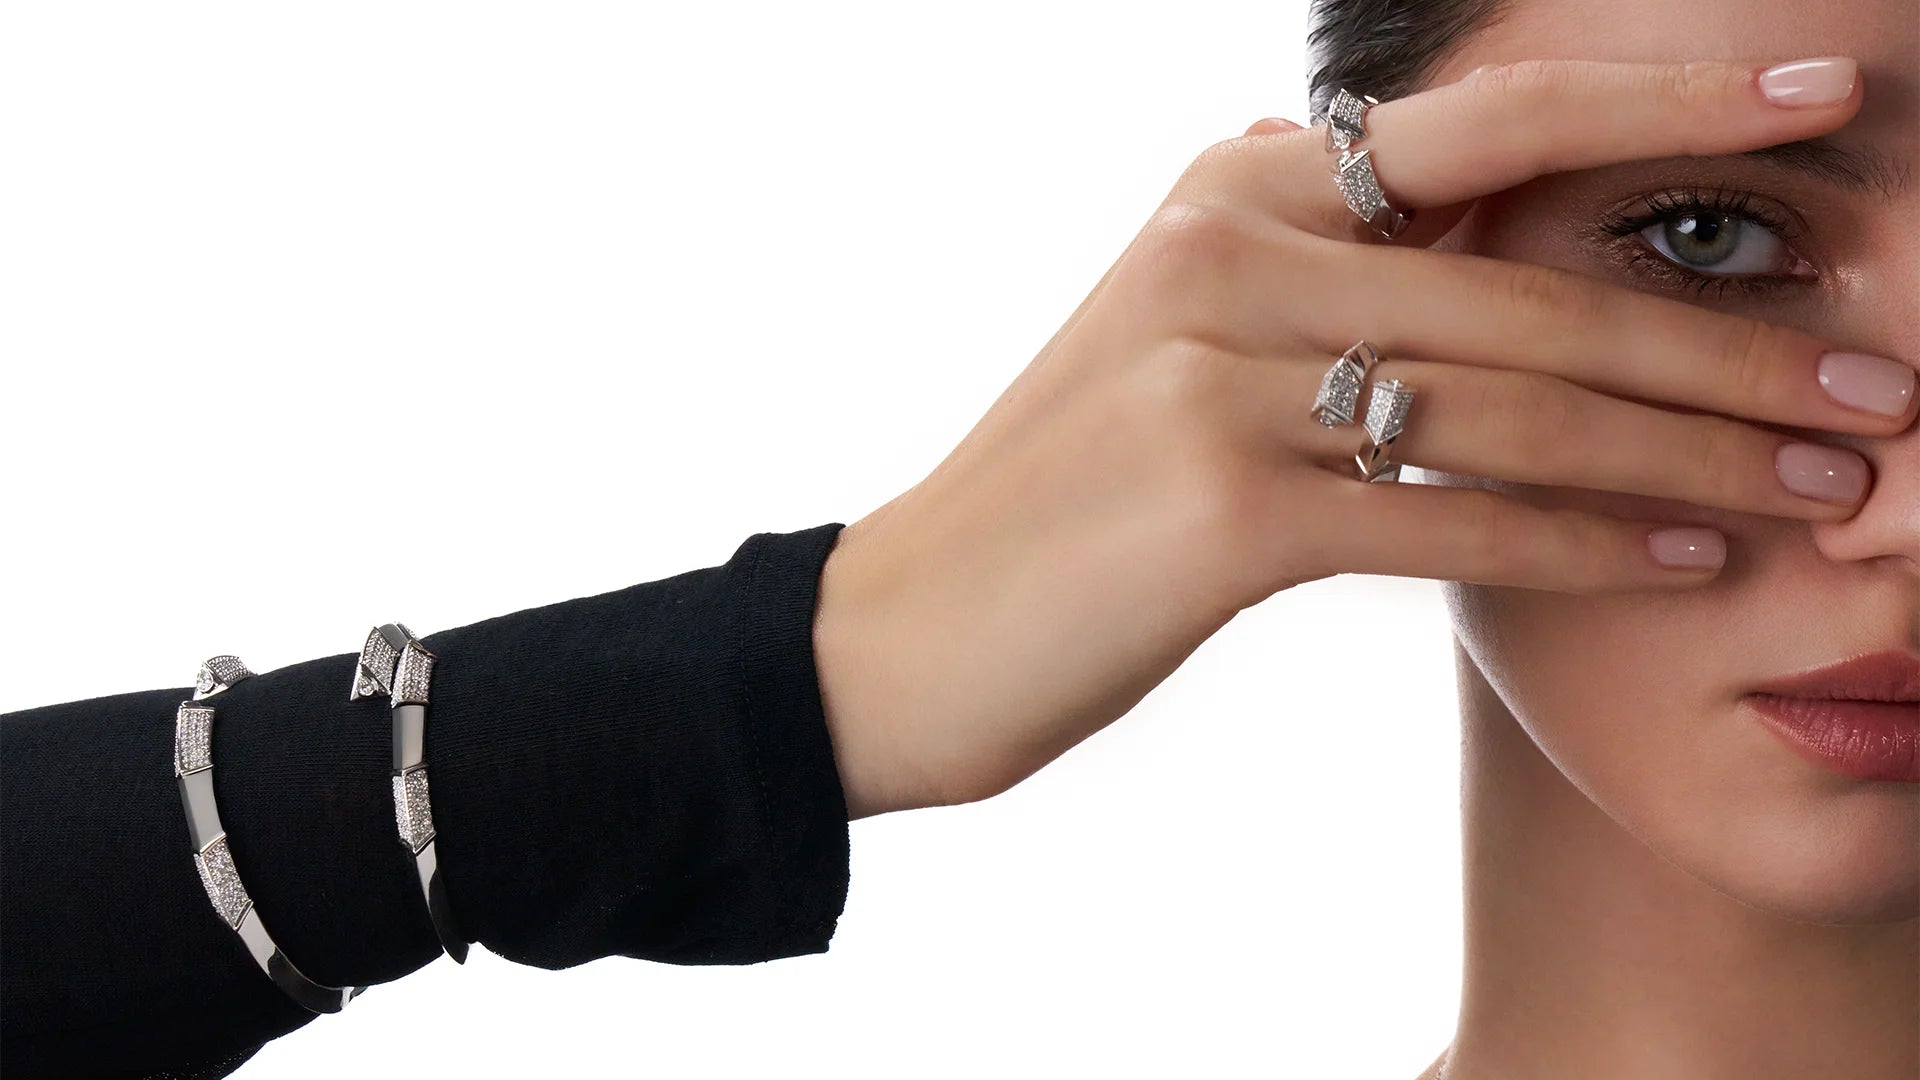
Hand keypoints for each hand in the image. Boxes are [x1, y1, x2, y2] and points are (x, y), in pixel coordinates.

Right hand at [811, 58, 1914, 818]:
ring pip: (1510, 404)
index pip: (1484, 123)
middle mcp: (1224, 248)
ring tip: (1822, 486)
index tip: (1814, 97)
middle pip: (1528, 284)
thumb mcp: (1187, 342)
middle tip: (1872, 387)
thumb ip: (1327, 280)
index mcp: (1228, 187)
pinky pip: (1448, 514)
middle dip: (1723, 345)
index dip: (1663, 104)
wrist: (907, 628)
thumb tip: (1493, 242)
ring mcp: (1215, 370)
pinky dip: (1582, 540)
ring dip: (1687, 454)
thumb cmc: (1072, 498)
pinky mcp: (1219, 506)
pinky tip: (1683, 560)